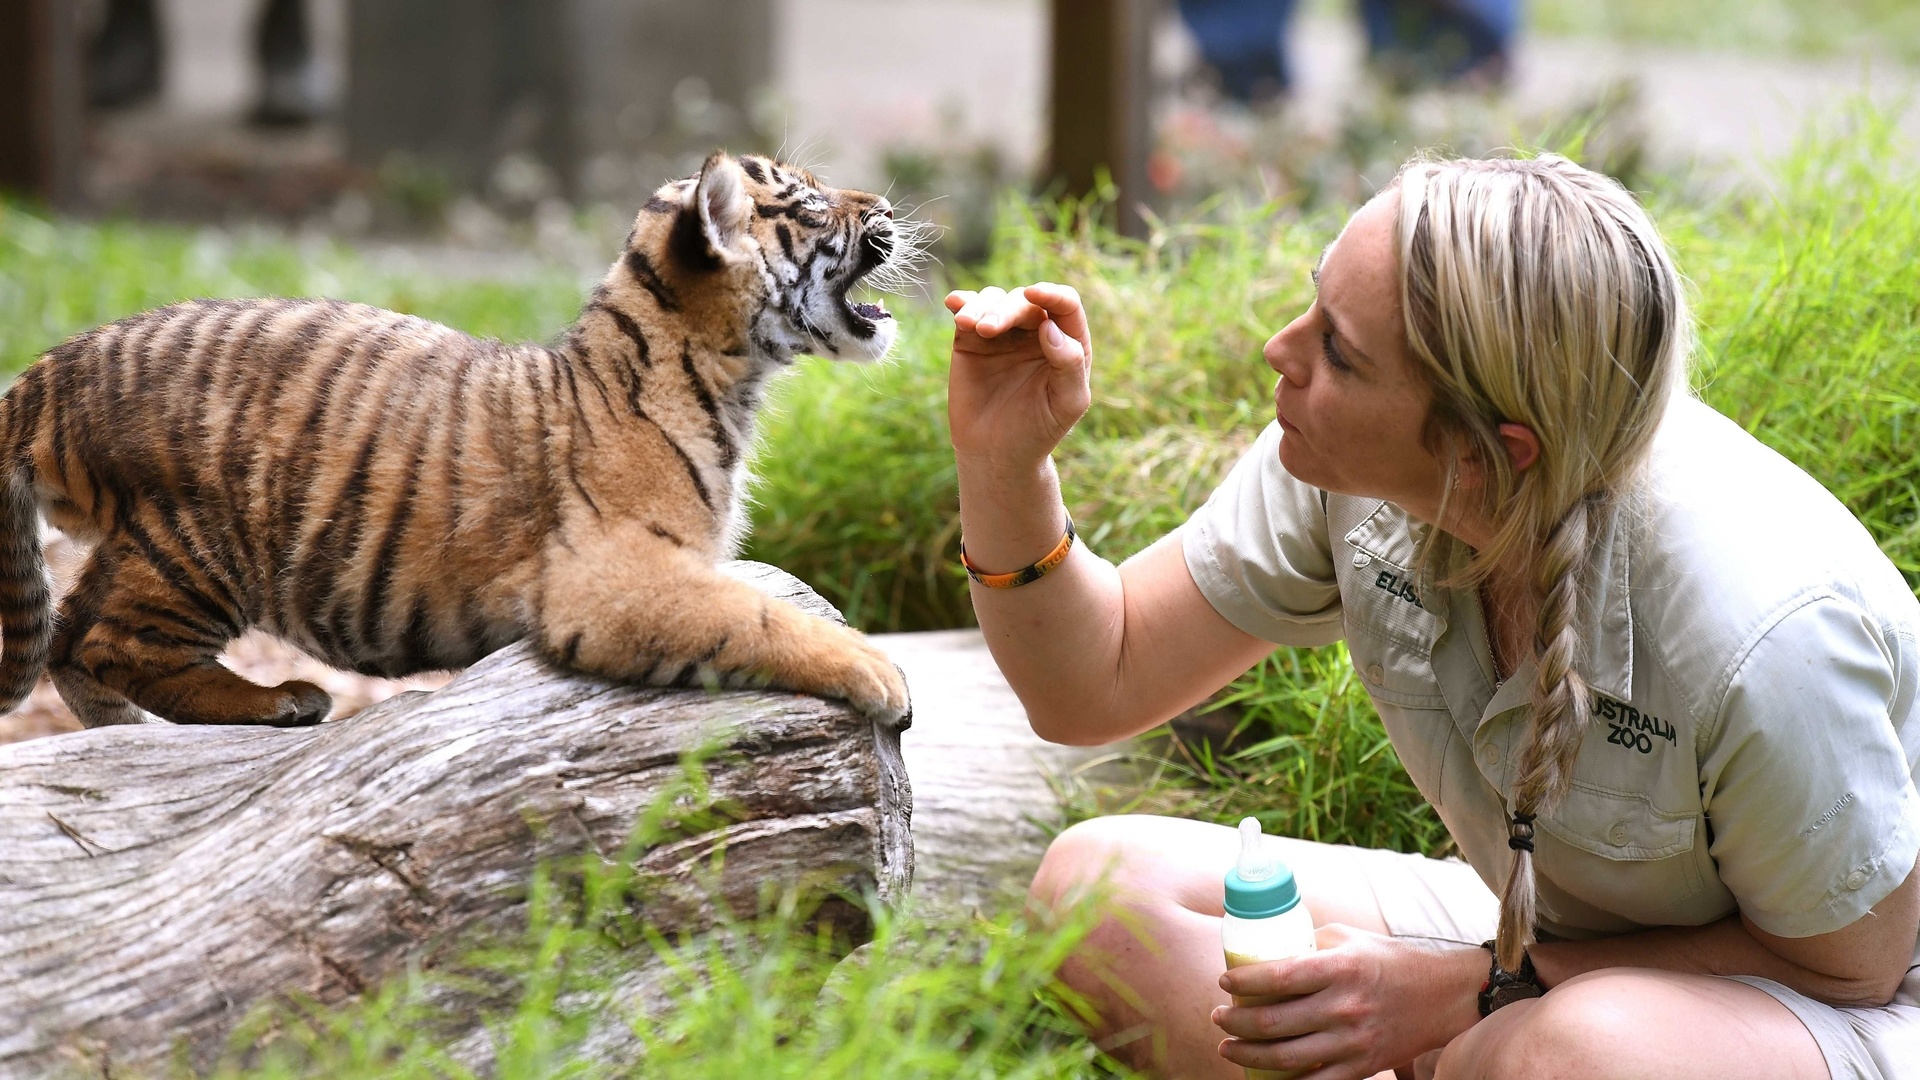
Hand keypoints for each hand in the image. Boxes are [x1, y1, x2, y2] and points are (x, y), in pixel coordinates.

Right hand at [945, 282, 1092, 472]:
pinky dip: (962, 303)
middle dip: (1007, 310)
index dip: (1052, 294)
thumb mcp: (1067, 403)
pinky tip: (954, 304)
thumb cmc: (1040, 430)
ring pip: (995, 300)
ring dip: (982, 307)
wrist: (997, 453)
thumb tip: (1050, 326)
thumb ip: (1070, 365)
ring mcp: (1004, 333)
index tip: (1034, 295)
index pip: (1066, 305)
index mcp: (1068, 342)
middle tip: (988, 331)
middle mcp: (1037, 330)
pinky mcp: (972, 340)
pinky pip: (968, 311)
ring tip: (968, 326)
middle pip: (1025, 302)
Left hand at [1211, 925, 1484, 1079]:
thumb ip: (1309, 943)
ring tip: (1228, 1046)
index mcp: (1340, 968)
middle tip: (1218, 1016)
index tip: (1223, 980)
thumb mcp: (1349, 939)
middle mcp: (1346, 1006)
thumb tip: (1265, 945)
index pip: (1279, 976)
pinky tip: (1264, 1075)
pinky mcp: (1363, 1066)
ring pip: (1287, 1057)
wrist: (1444, 996)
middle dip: (1235, 1022)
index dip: (1244, 981)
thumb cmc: (1390, 961)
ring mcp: (1354, 1041)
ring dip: (1248, 1054)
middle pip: (1275, 1022)